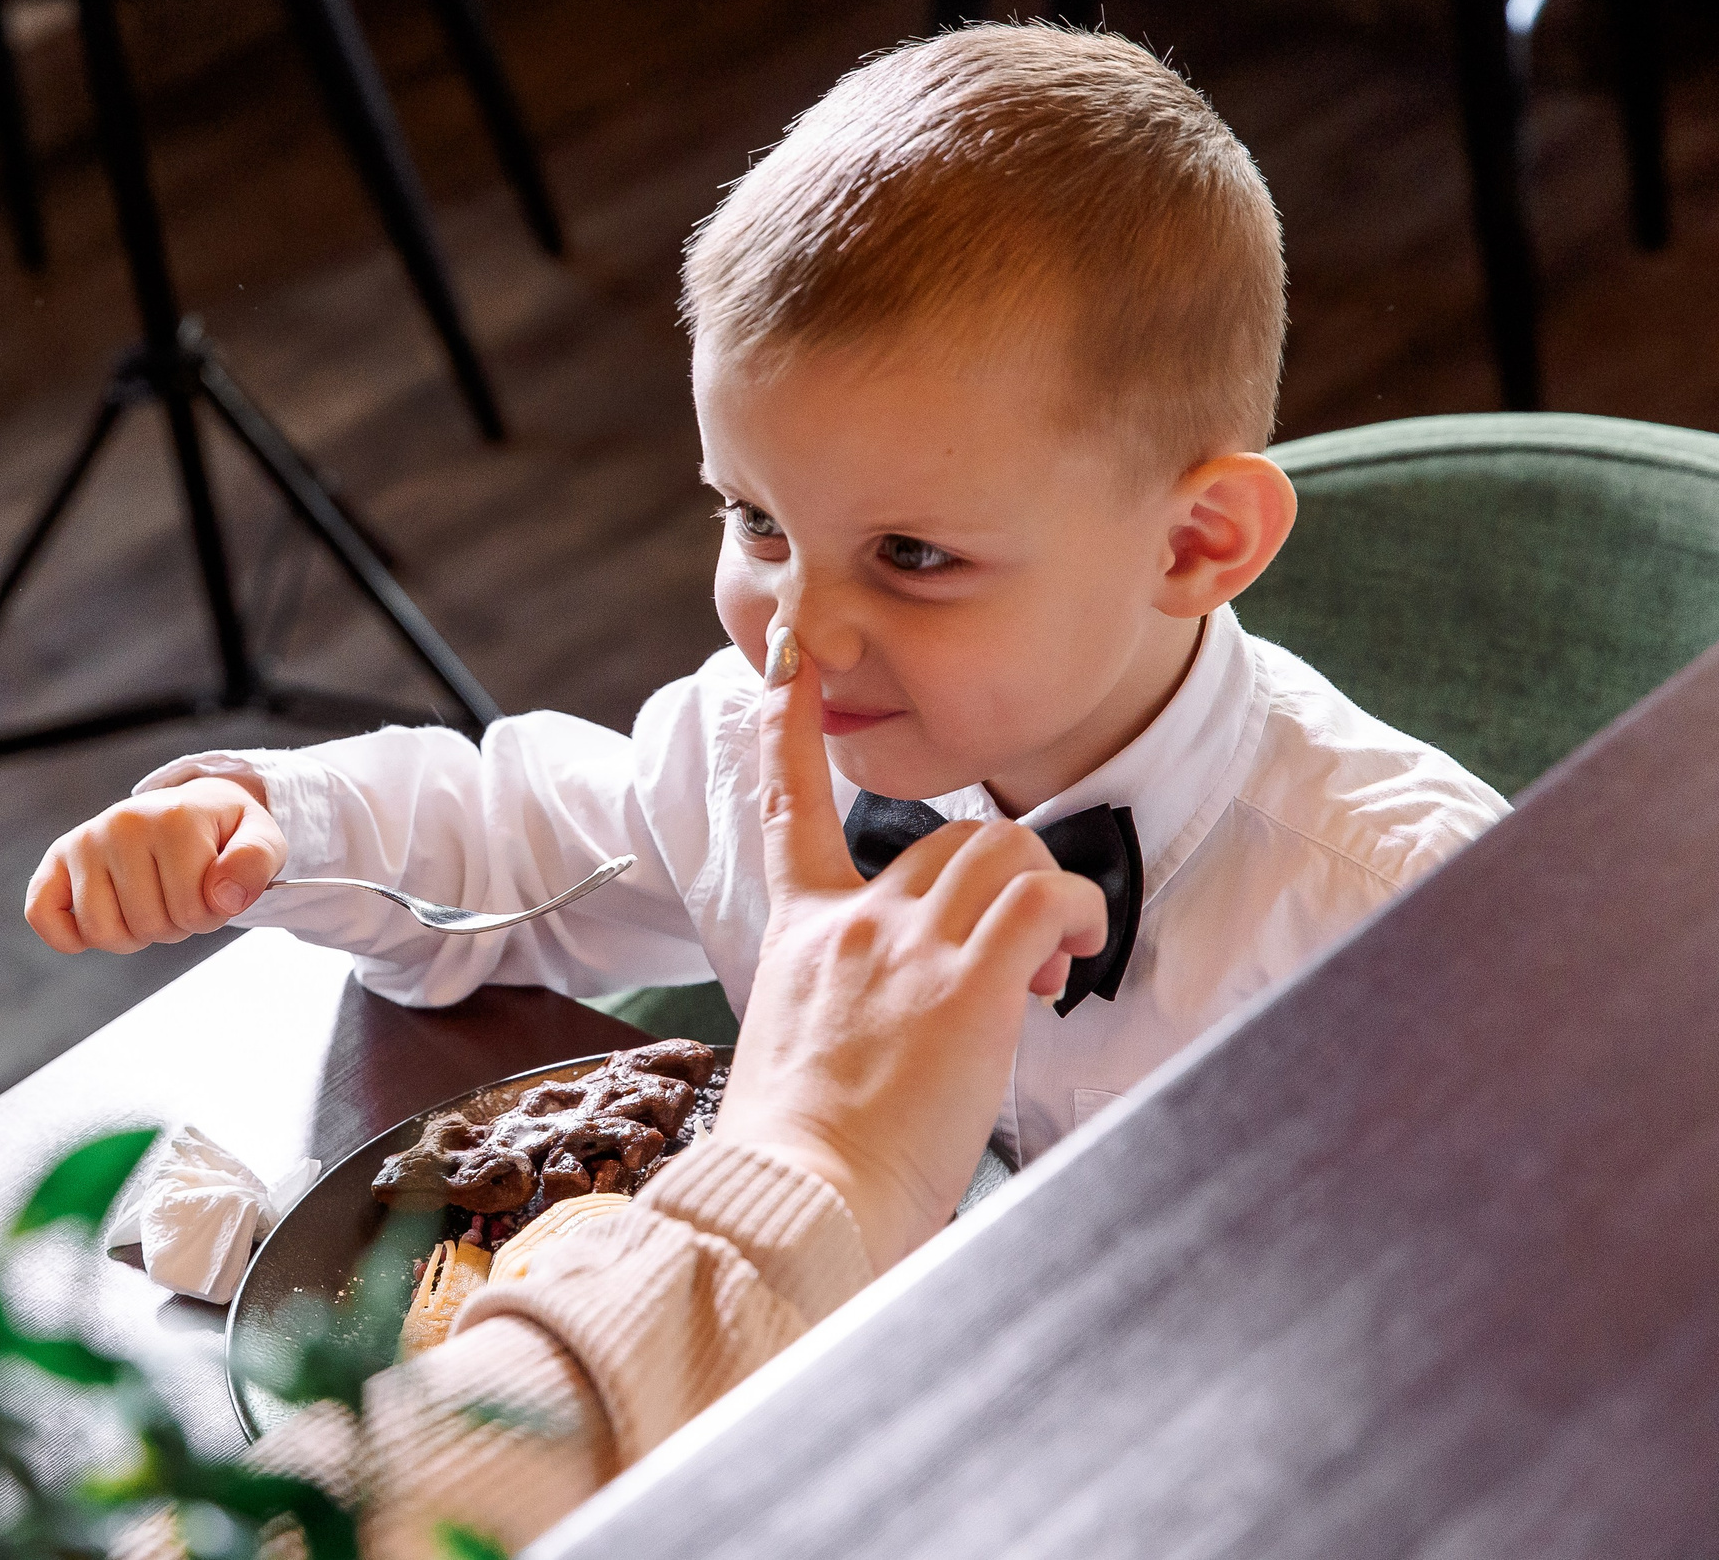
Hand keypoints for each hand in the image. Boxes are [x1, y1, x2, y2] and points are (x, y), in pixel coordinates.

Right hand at [26, 776, 288, 954]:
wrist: (193, 808)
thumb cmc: (225, 833)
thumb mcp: (262, 840)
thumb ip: (255, 864)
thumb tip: (222, 896)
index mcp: (174, 819)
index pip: (193, 911)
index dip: (210, 915)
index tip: (214, 888)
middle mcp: (121, 823)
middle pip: (146, 926)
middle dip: (173, 925)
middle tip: (181, 893)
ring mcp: (85, 841)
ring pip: (100, 932)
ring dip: (132, 934)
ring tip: (150, 900)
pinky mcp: (57, 860)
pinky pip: (42, 915)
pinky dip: (68, 935)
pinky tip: (97, 922)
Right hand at [711, 628, 1107, 1274]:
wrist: (795, 1196)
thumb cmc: (799, 1155)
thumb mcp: (799, 1051)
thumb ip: (843, 1003)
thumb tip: (900, 1023)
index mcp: (800, 933)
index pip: (788, 805)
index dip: (787, 729)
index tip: (789, 666)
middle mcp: (852, 921)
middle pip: (950, 834)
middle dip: (1002, 881)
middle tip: (1026, 961)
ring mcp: (907, 945)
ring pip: (1004, 849)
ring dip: (1046, 897)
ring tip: (1048, 970)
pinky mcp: (967, 982)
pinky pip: (1045, 899)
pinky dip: (1076, 916)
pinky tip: (1069, 961)